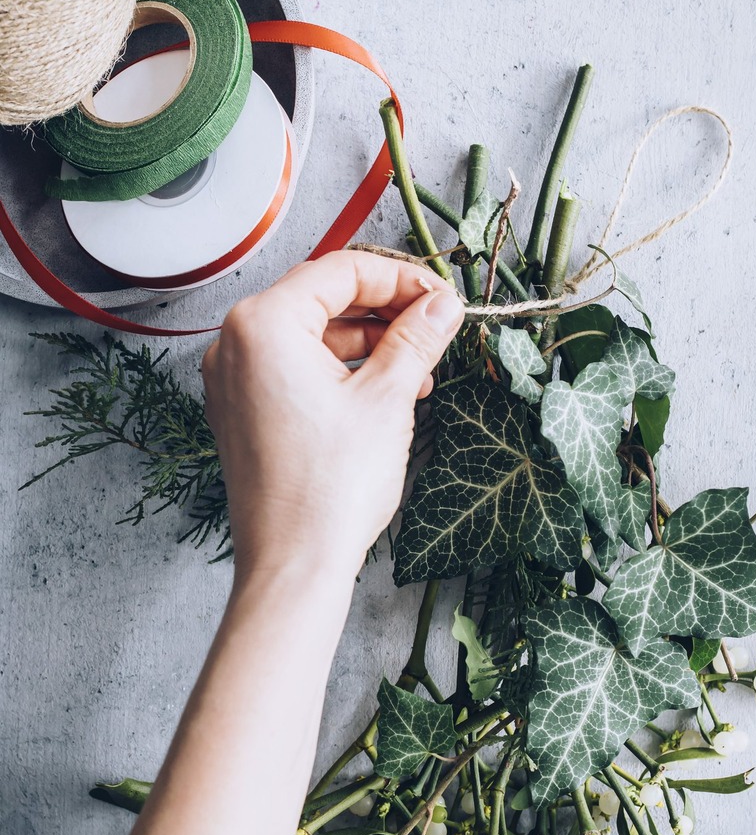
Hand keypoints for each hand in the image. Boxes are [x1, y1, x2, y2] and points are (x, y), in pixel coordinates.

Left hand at [201, 250, 464, 584]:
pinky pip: (295, 370)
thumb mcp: (388, 399)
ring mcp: (234, 380)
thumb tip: (442, 305)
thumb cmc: (331, 487)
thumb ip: (416, 337)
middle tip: (436, 325)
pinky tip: (385, 391)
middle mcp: (236, 344)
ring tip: (420, 369)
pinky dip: (340, 371)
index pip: (341, 270)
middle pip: (323, 299)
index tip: (442, 297)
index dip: (401, 278)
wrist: (294, 563)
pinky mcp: (243, 412)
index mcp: (263, 324)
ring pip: (312, 336)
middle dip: (386, 310)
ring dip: (368, 344)